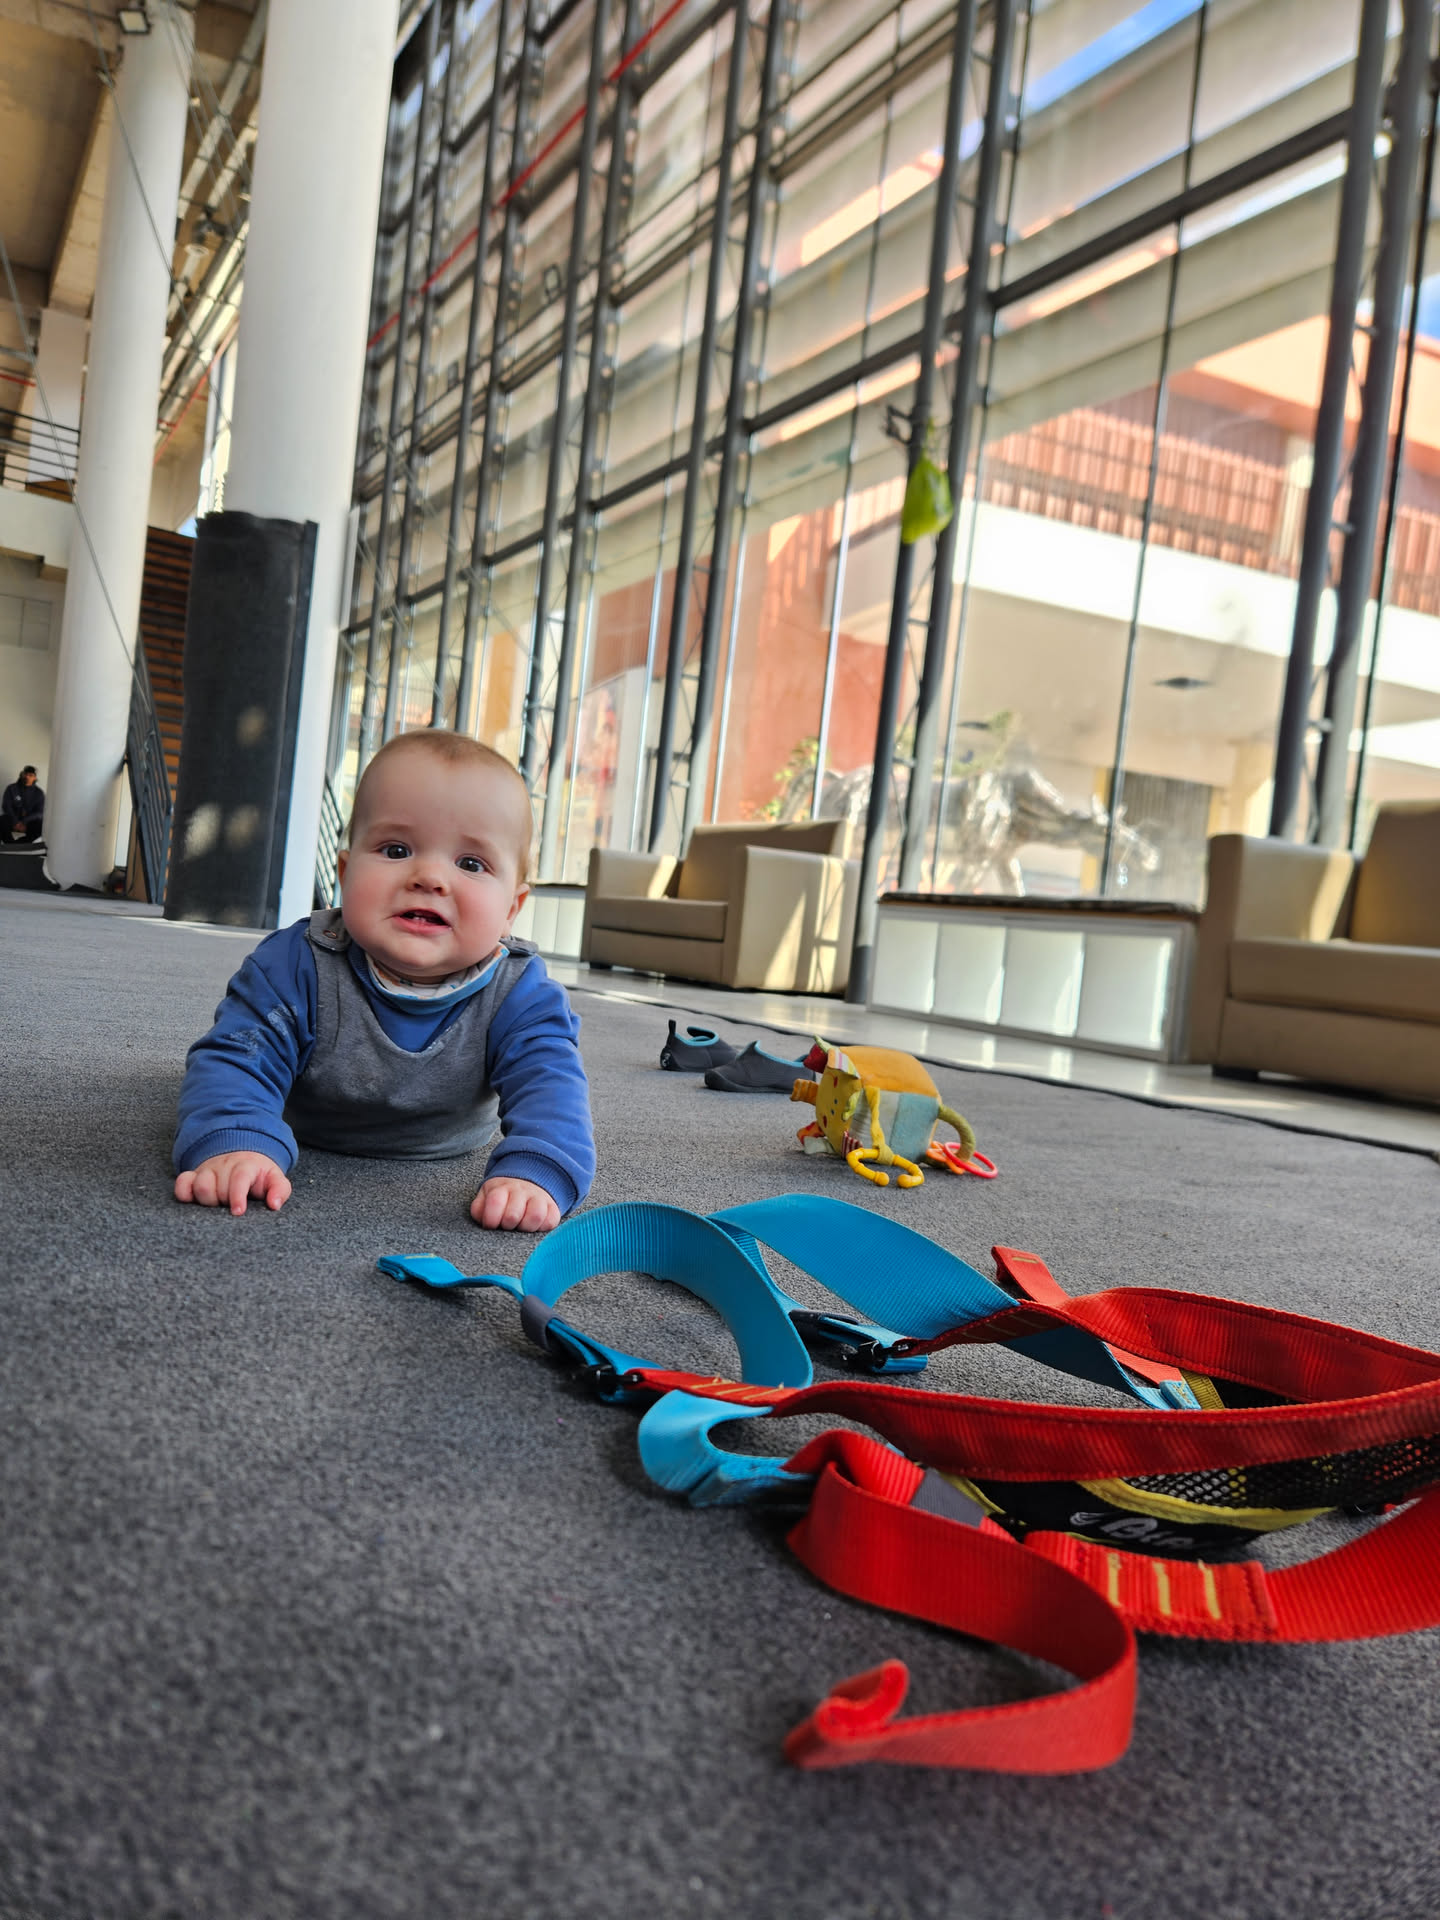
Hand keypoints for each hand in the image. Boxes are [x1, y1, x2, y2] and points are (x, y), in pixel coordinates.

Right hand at [174, 1151, 291, 1215]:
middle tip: (231, 1207)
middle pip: (216, 1185)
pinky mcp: (194, 1177)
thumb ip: (279, 1190)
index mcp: (245, 1166)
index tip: (238, 1212)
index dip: (237, 1195)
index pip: (239, 1178)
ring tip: (217, 1206)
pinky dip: (184, 1192)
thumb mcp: (275, 1179)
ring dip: (206, 1199)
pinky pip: (182, 1183)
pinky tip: (193, 1202)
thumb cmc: (260, 1176)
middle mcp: (224, 1166)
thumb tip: (274, 1205)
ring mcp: (207, 1170)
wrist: (244, 1158)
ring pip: (199, 1185)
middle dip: (222, 1201)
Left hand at [471, 1176, 559, 1231]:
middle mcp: (521, 1191)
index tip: (491, 1225)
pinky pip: (551, 1221)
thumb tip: (484, 1221)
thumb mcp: (486, 1198)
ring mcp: (539, 1198)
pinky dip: (542, 1228)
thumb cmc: (502, 1198)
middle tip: (506, 1225)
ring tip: (520, 1227)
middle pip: (513, 1215)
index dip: (490, 1219)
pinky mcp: (553, 1208)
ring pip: (535, 1216)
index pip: (495, 1202)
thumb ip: (479, 1209)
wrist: (525, 1183)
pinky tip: (534, 1227)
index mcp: (501, 1188)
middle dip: (507, 1226)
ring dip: (525, 1228)